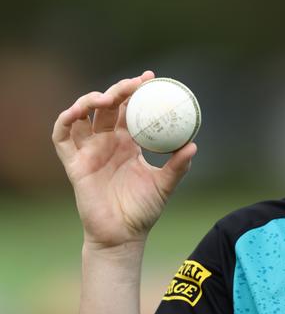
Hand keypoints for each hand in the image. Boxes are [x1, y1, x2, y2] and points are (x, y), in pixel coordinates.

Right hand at [52, 71, 196, 248]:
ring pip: (82, 116)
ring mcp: (89, 151)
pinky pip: (62, 137)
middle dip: (119, 90)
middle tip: (135, 83)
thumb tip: (193, 145)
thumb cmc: (144, 210)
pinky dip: (65, 120)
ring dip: (90, 101)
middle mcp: (107, 142)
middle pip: (107, 107)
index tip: (151, 78)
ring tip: (107, 98)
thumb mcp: (165, 185)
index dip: (137, 92)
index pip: (130, 110)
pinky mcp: (74, 164)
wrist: (123, 236)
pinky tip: (77, 112)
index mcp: (129, 143)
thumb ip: (178, 166)